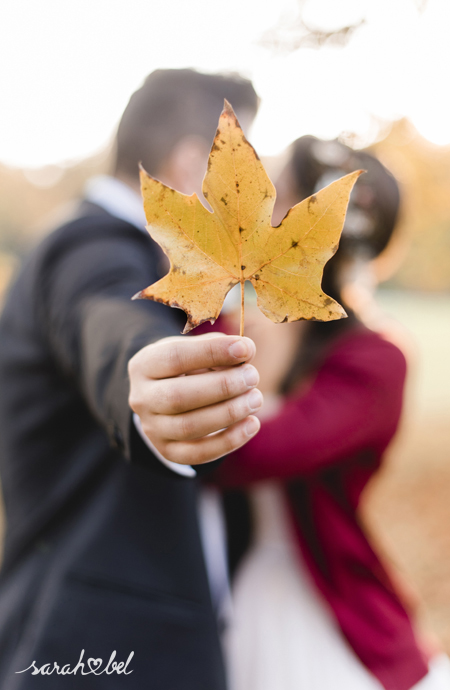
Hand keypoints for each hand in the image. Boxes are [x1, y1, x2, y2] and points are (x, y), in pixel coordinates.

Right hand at [128, 334, 261, 464]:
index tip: (246, 348)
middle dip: (223, 387)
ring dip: (229, 413)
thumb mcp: (195, 348)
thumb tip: (247, 351)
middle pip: (179, 396)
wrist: (164, 395)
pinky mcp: (168, 451)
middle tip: (252, 376)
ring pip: (189, 427)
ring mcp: (153, 428)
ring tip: (255, 398)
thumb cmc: (187, 366)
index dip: (213, 352)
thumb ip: (218, 347)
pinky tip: (252, 424)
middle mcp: (142, 399)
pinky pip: (198, 454)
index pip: (175, 357)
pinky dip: (229, 441)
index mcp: (145, 365)